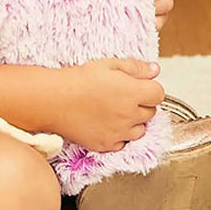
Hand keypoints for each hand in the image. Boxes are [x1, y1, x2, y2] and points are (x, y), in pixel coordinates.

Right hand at [50, 57, 165, 153]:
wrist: (51, 100)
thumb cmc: (77, 79)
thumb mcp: (106, 64)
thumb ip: (134, 68)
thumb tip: (154, 70)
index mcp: (133, 92)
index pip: (159, 94)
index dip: (149, 89)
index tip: (138, 86)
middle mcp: (130, 115)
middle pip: (150, 112)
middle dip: (141, 104)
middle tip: (121, 97)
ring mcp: (119, 133)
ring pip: (140, 130)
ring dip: (132, 122)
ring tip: (114, 112)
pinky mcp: (106, 144)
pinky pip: (122, 143)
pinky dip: (118, 135)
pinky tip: (105, 124)